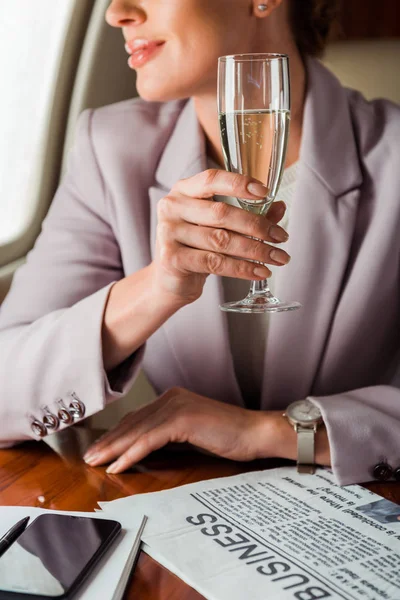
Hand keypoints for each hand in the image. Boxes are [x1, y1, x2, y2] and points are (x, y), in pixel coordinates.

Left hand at [83, 387, 278, 473]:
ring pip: (136, 431)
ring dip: (113, 448)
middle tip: (89, 457)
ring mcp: (176, 406)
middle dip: (108, 441)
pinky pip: (149, 439)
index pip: (138, 418)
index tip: (101, 448)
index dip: (117, 434)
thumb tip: (147, 449)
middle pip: (132, 422)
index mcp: (173, 399)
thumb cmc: (230, 436)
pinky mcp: (182, 419)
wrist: (255, 432)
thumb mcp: (193, 434)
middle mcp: (171, 398)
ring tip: (96, 462)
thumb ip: (170, 435)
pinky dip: (131, 453)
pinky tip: (118, 465)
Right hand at [152, 169, 289, 303]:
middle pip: (221, 213)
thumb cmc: (195, 247)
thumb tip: (279, 207)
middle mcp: (172, 207)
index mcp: (184, 190)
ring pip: (221, 240)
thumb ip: (247, 214)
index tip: (265, 192)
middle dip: (257, 226)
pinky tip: (259, 271)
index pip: (212, 179)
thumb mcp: (219, 227)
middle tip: (281, 236)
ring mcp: (168, 233)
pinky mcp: (171, 258)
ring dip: (255, 249)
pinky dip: (242, 268)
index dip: (239, 184)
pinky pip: (214, 262)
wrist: (169, 279)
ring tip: (277, 257)